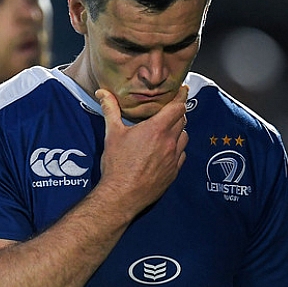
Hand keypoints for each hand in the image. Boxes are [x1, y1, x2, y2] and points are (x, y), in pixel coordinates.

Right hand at [95, 85, 188, 215]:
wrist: (122, 195)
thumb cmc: (117, 164)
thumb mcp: (112, 133)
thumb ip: (110, 109)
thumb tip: (102, 92)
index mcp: (157, 129)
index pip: (178, 106)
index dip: (181, 97)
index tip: (181, 91)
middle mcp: (170, 142)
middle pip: (183, 119)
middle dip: (178, 112)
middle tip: (170, 109)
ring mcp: (174, 158)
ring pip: (184, 136)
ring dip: (179, 130)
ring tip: (168, 129)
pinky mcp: (174, 172)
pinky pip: (182, 154)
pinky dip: (178, 148)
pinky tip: (167, 149)